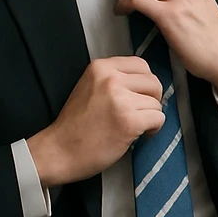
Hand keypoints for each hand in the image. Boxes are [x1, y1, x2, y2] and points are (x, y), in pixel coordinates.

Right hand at [27, 56, 164, 186]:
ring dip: (150, 117)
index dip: (144, 83)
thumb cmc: (76, 124)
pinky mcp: (129, 121)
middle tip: (139, 113)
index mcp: (100, 67)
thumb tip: (146, 81)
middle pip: (153, 83)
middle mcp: (111, 79)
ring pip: (157, 103)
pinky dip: (153, 129)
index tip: (138, 96)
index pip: (141, 65)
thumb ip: (114, 78)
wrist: (59, 151)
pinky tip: (138, 135)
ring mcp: (120, 100)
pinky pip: (158, 119)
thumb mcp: (89, 87)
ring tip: (134, 126)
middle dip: (152, 100)